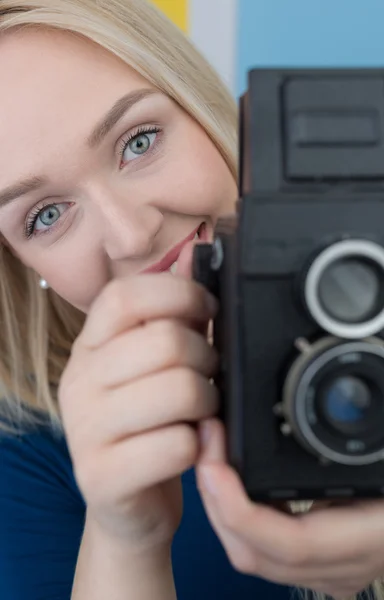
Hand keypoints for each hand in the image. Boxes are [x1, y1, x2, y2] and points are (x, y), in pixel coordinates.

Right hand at [58, 273, 218, 552]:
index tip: (208, 309)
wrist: (128, 503)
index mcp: (89, 347)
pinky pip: (178, 445)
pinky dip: (201, 446)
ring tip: (203, 410)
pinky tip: (194, 447)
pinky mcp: (102, 477)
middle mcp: (79, 382)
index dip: (179, 294)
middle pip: (164, 341)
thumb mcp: (153, 366)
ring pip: (178, 390)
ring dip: (208, 400)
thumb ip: (172, 316)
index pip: (124, 296)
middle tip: (210, 374)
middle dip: (207, 356)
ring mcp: (85, 431)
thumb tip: (194, 259)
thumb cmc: (149, 424)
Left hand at [196, 418, 383, 598]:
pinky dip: (237, 512)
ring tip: (211, 450)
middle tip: (204, 440)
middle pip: (256, 554)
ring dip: (221, 505)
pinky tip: (231, 475)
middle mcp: (349, 562)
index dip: (240, 509)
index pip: (290, 544)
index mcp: (372, 534)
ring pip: (254, 554)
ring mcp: (334, 566)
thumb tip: (357, 397)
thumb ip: (374, 437)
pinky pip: (264, 545)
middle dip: (216, 500)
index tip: (213, 461)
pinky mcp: (324, 555)